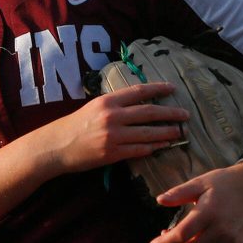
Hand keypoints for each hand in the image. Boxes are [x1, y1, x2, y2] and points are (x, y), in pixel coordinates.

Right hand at [49, 82, 188, 173]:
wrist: (57, 146)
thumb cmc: (75, 125)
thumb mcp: (93, 107)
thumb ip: (115, 105)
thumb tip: (139, 104)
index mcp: (107, 101)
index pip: (139, 91)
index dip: (158, 89)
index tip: (173, 89)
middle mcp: (112, 116)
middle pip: (149, 112)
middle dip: (171, 114)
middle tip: (185, 115)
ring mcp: (113, 136)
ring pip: (148, 133)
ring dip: (167, 133)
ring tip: (180, 132)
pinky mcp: (113, 153)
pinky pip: (140, 150)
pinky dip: (154, 148)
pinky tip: (163, 146)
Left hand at [146, 160, 242, 242]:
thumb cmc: (224, 183)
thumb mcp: (199, 182)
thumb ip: (178, 193)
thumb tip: (159, 200)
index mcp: (209, 212)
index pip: (181, 235)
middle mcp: (221, 230)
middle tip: (166, 236)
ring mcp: (230, 241)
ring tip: (181, 237)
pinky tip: (196, 239)